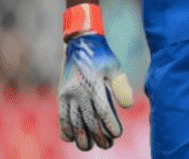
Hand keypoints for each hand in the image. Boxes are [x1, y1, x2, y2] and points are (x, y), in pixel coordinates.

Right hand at [58, 34, 133, 150]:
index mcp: (94, 83)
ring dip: (81, 137)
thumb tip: (128, 106)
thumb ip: (121, 85)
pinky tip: (71, 138)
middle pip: (88, 120)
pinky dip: (65, 129)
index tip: (117, 134)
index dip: (109, 125)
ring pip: (73, 121)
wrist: (80, 43)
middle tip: (107, 144)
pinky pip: (61, 116)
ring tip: (88, 146)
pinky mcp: (61, 95)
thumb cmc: (102, 56)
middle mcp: (79, 90)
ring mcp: (68, 94)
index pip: (102, 111)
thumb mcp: (114, 67)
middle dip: (98, 135)